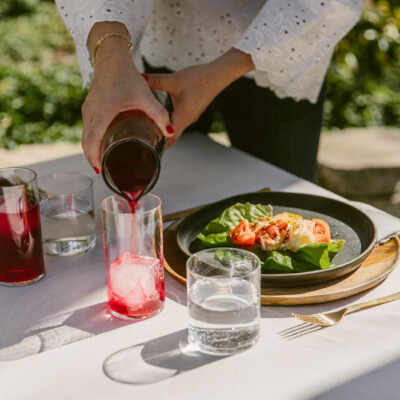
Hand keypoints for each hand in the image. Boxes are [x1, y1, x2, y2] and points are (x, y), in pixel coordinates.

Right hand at [82, 23, 173, 171]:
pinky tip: (101, 146)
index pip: (93, 140)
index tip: (100, 171)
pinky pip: (87, 128)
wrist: (112, 57)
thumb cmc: (128, 76)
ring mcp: (87, 109)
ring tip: (103, 163)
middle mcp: (91, 112)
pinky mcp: (88, 107)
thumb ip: (159, 114)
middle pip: (86, 142)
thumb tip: (170, 133)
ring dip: (92, 150)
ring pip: (85, 136)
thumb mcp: (145, 96)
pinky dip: (91, 141)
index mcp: (103, 111)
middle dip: (93, 159)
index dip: (94, 158)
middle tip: (103, 171)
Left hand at [145, 48, 253, 147]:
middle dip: (159, 141)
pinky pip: (179, 122)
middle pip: (172, 136)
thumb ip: (155, 80)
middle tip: (144, 143)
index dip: (159, 144)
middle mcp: (188, 120)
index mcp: (183, 116)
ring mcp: (191, 117)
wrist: (218, 75)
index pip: (170, 137)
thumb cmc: (199, 78)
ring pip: (175, 129)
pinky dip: (170, 124)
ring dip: (164, 132)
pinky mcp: (192, 111)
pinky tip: (161, 119)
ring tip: (148, 133)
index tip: (147, 149)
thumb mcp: (174, 79)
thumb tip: (139, 79)